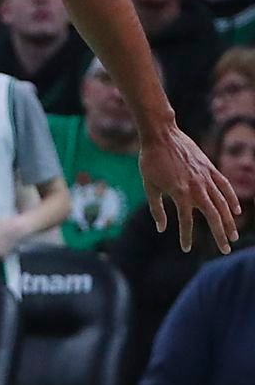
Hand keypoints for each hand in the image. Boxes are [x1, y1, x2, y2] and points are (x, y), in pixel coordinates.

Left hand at [140, 125, 240, 252]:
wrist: (161, 135)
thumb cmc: (150, 161)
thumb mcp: (149, 186)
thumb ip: (156, 209)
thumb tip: (161, 228)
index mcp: (179, 194)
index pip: (186, 221)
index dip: (186, 236)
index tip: (186, 249)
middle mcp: (196, 188)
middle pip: (212, 216)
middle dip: (219, 234)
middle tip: (225, 249)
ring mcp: (206, 178)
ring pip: (222, 204)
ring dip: (228, 221)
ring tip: (233, 236)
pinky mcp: (210, 168)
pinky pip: (224, 186)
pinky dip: (231, 199)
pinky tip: (235, 210)